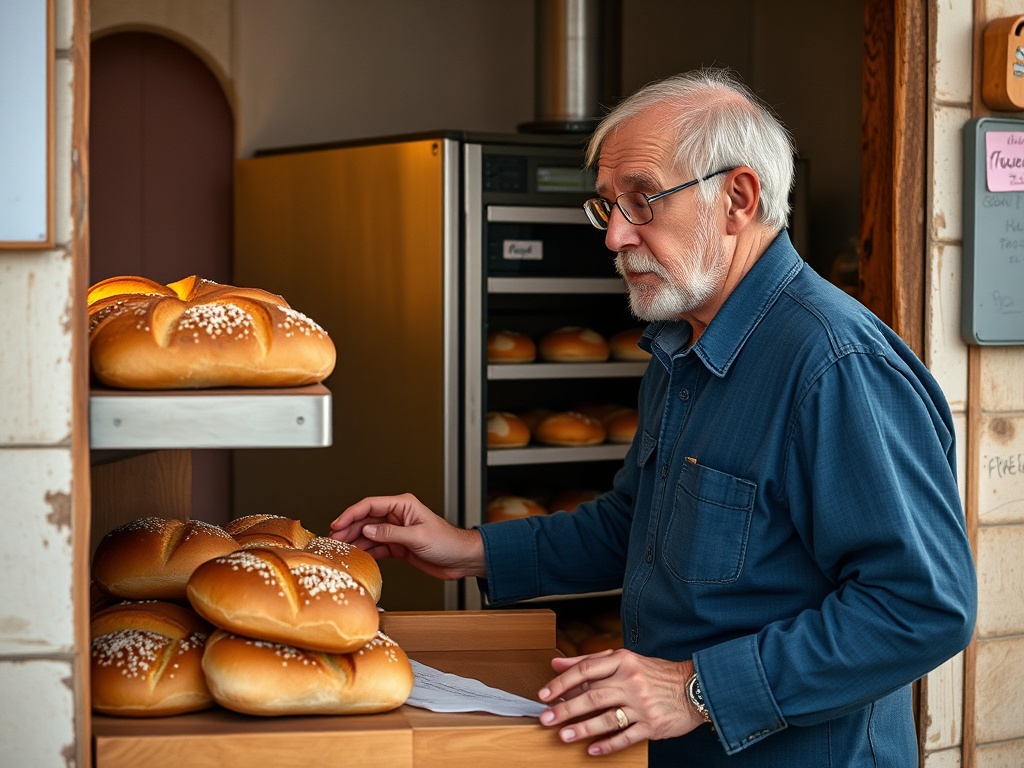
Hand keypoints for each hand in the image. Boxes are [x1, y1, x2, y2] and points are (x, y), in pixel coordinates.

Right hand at [329, 493, 485, 579]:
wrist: (460, 559)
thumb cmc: (447, 542)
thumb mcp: (417, 537)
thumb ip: (390, 533)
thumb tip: (368, 530)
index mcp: (403, 505)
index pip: (371, 505)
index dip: (351, 514)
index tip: (337, 524)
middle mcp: (398, 516)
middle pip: (366, 520)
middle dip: (349, 529)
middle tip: (334, 540)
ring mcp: (397, 531)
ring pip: (369, 534)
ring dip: (355, 542)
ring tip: (341, 550)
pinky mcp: (398, 546)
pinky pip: (377, 547)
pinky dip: (366, 552)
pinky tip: (357, 557)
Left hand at [537, 650, 701, 755]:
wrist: (694, 687)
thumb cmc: (655, 673)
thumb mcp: (624, 659)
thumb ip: (589, 661)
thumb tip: (556, 663)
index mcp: (622, 662)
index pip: (585, 670)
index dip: (562, 682)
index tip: (544, 694)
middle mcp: (631, 682)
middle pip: (592, 696)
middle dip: (565, 709)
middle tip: (546, 718)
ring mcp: (642, 705)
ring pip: (606, 718)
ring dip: (582, 729)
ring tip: (563, 735)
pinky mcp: (652, 725)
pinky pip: (625, 737)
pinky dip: (607, 745)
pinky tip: (592, 750)